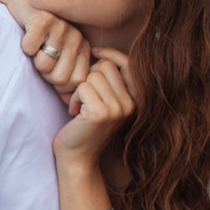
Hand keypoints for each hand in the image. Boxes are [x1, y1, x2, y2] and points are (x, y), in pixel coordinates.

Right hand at [19, 12, 91, 98]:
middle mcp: (76, 37)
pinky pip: (28, 49)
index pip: (77, 82)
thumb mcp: (58, 57)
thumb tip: (71, 104)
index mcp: (84, 48)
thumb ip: (66, 79)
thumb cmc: (41, 37)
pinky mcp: (42, 19)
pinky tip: (27, 34)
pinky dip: (23, 46)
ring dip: (32, 60)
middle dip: (44, 74)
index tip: (50, 74)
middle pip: (59, 77)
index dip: (59, 85)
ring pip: (43, 65)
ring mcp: (61, 27)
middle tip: (40, 59)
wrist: (25, 4)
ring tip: (35, 46)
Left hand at [54, 49, 133, 165]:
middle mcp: (131, 104)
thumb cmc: (85, 126)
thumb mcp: (104, 101)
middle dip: (89, 76)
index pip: (129, 64)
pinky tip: (75, 113)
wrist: (77, 158)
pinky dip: (73, 98)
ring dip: (79, 89)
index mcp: (135, 100)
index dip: (111, 54)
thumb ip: (109, 82)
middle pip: (106, 66)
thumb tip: (101, 54)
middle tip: (84, 97)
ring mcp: (118, 109)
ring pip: (93, 76)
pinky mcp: (101, 113)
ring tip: (80, 106)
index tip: (95, 51)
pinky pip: (82, 87)